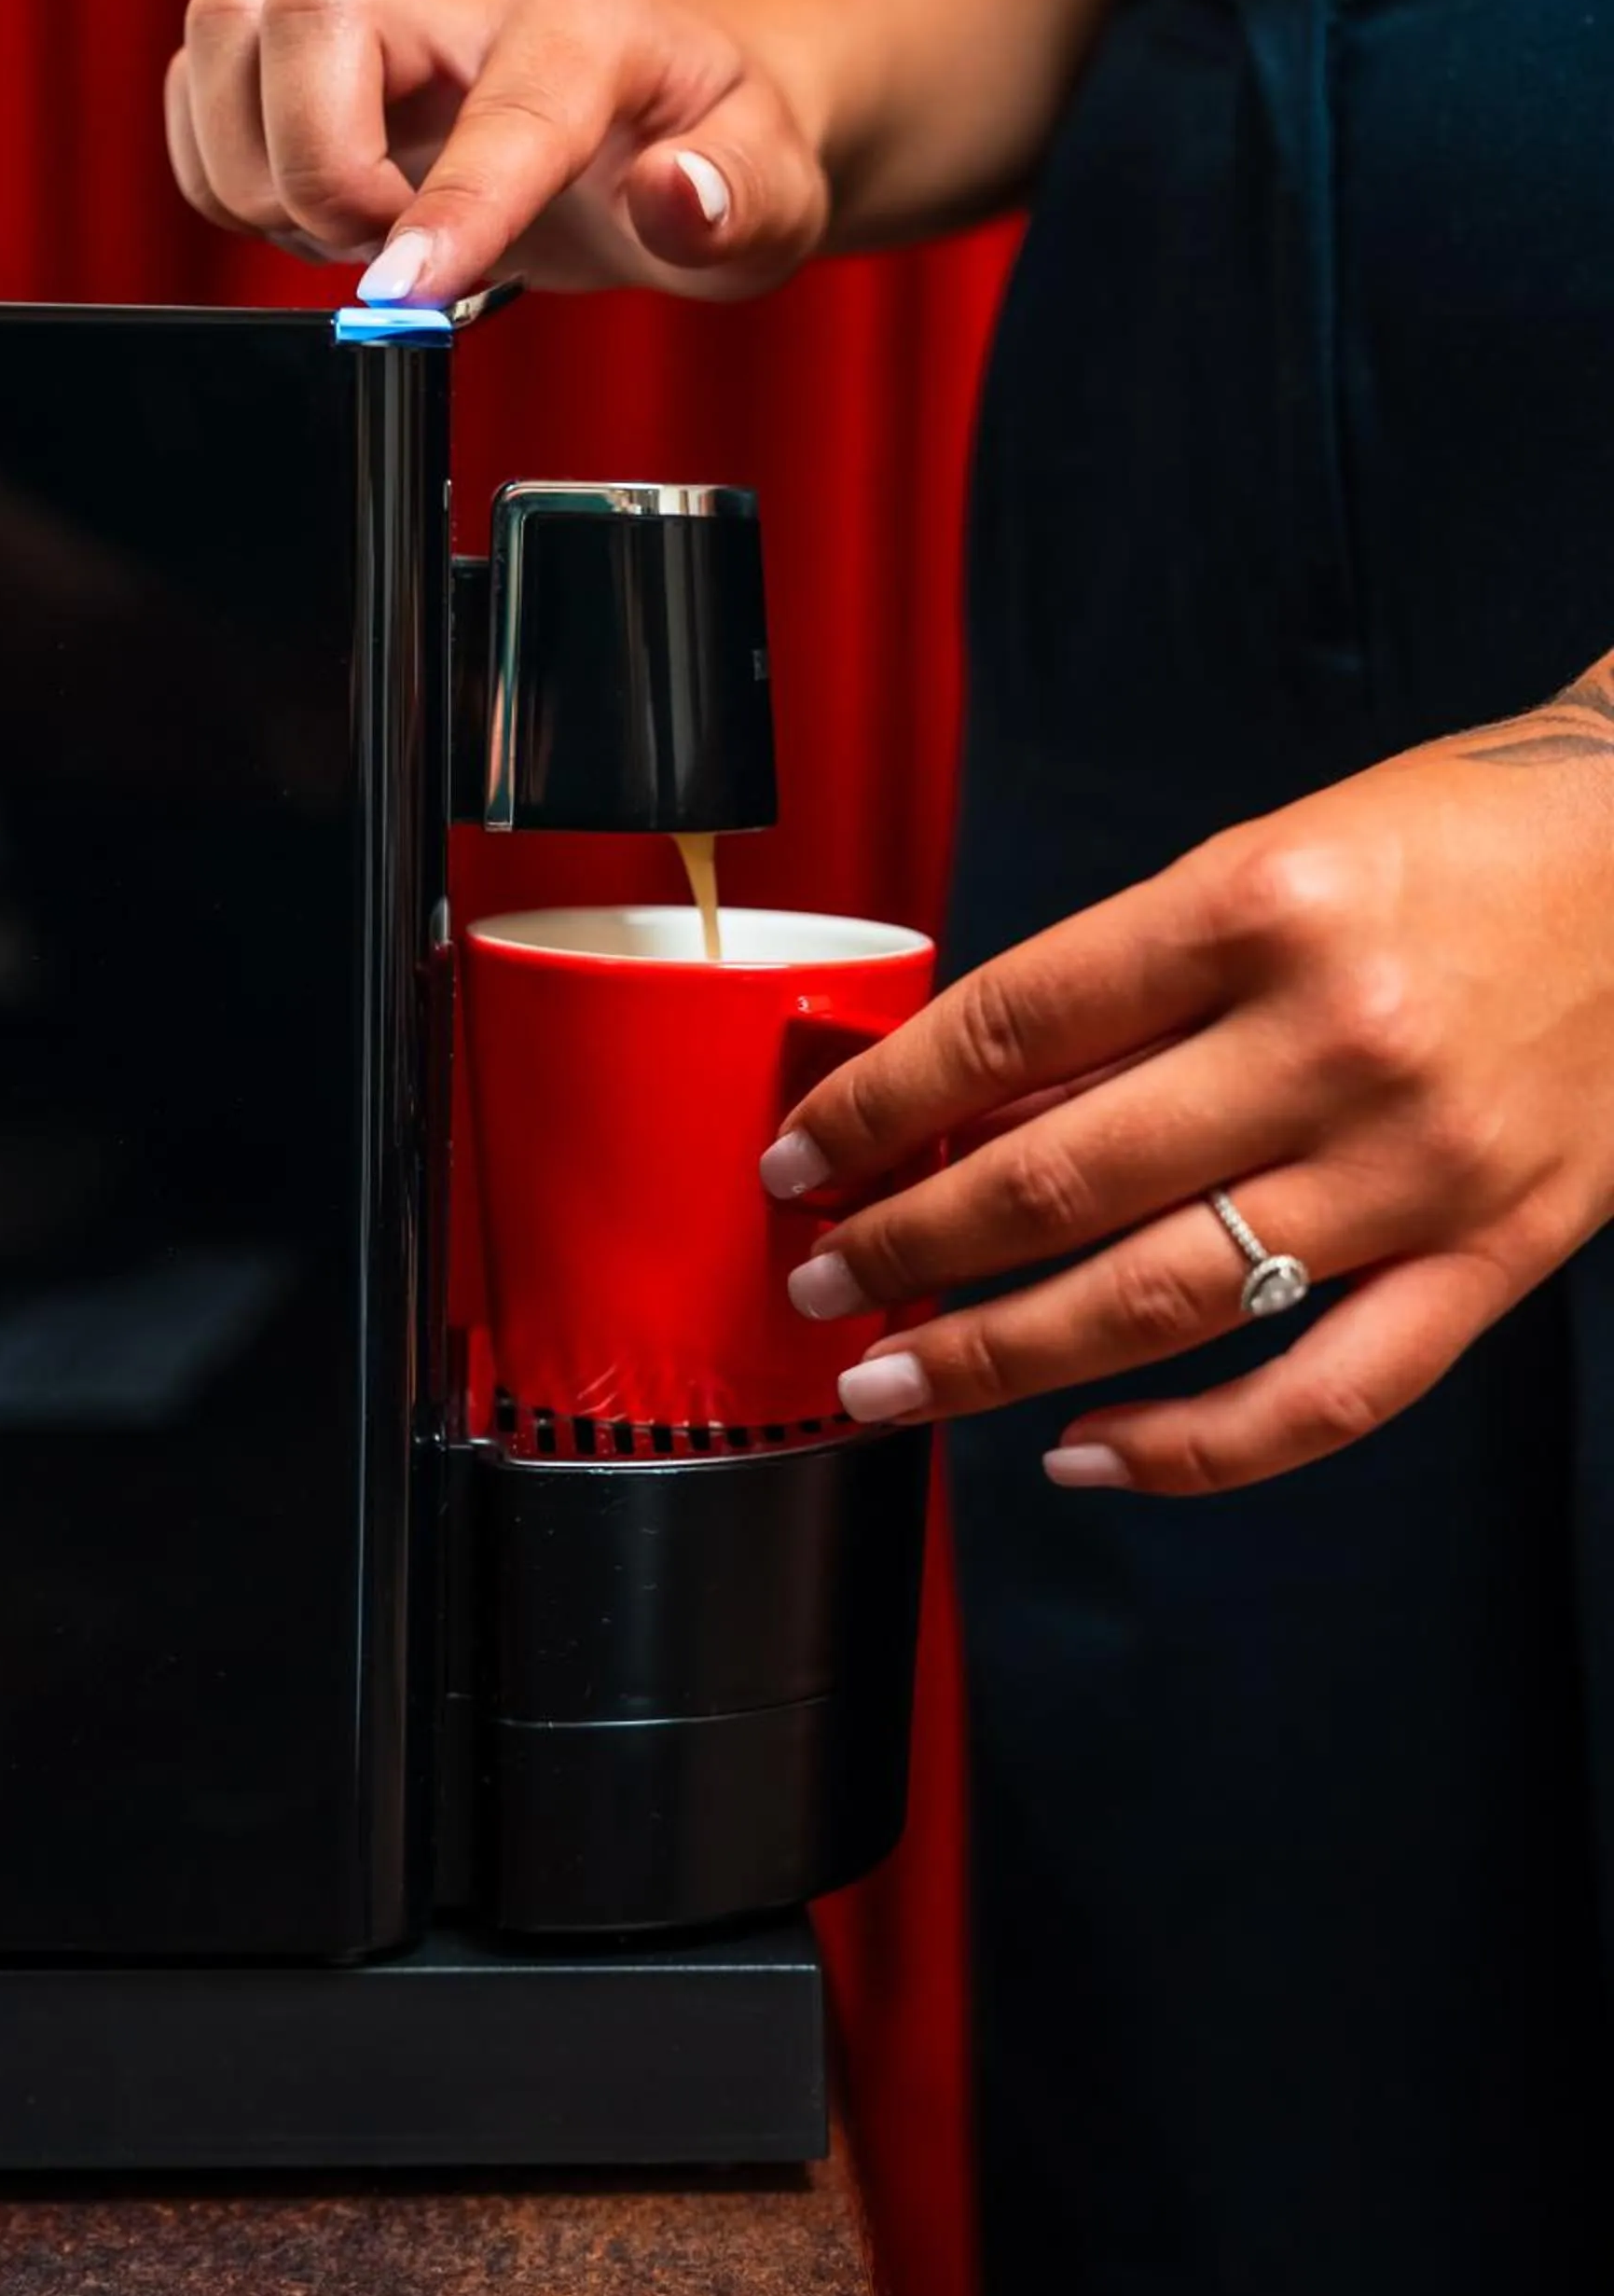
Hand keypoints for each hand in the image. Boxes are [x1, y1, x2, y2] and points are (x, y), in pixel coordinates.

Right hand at [164, 0, 828, 301]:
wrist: (677, 114)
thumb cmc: (716, 152)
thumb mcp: (776, 195)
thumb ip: (737, 199)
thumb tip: (675, 199)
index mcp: (582, 26)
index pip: (498, 111)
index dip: (444, 209)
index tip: (404, 301)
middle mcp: (455, 2)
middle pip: (301, 20)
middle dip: (317, 173)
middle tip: (392, 253)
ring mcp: (370, 21)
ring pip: (223, 38)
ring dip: (257, 171)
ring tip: (354, 233)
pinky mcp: (304, 58)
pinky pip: (198, 94)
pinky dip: (226, 177)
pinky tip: (318, 221)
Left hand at [761, 696, 1613, 1494]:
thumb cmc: (1451, 840)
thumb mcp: (1260, 863)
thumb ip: (1119, 988)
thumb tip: (963, 1111)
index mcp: (1256, 909)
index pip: (1007, 1030)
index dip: (876, 1105)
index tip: (802, 1155)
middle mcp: (1332, 1043)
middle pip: (1056, 1181)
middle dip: (903, 1244)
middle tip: (818, 1279)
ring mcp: (1416, 1166)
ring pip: (1160, 1303)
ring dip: (994, 1357)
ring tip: (891, 1380)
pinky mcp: (1492, 1255)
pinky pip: (1324, 1397)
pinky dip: (1190, 1452)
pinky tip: (1083, 1455)